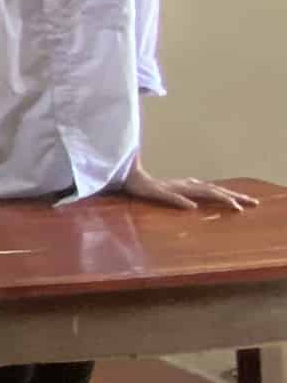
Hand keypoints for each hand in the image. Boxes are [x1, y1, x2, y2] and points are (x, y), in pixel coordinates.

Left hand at [127, 169, 259, 212]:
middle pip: (216, 189)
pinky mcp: (178, 186)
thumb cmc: (141, 187)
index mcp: (184, 187)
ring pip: (210, 188)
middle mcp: (186, 184)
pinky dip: (212, 191)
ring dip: (226, 193)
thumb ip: (173, 199)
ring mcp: (183, 184)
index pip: (211, 193)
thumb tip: (192, 206)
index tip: (239, 207)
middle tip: (253, 202)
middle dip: (235, 196)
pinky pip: (200, 188)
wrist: (128, 175)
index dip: (225, 199)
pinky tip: (211, 191)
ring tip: (240, 199)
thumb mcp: (156, 194)